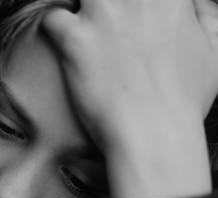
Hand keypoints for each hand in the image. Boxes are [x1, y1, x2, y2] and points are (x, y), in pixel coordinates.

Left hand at [42, 0, 216, 197]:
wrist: (153, 131)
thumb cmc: (185, 100)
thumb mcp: (214, 52)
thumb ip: (206, 19)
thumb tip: (196, 9)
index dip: (130, 5)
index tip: (126, 17)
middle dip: (102, 6)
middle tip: (102, 25)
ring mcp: (102, 13)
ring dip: (77, 9)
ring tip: (82, 30)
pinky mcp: (73, 38)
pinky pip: (50, 17)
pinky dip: (52, 27)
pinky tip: (61, 43)